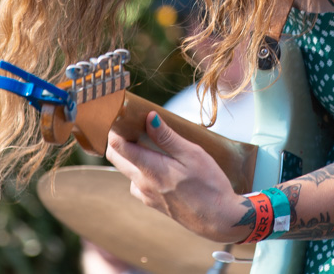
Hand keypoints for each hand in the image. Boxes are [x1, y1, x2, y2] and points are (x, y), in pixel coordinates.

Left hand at [105, 111, 248, 242]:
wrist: (219, 219)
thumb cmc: (209, 184)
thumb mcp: (193, 155)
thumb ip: (168, 137)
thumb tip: (149, 118)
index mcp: (151, 169)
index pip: (117, 146)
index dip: (116, 128)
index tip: (124, 115)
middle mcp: (142, 183)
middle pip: (115, 157)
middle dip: (118, 138)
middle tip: (134, 123)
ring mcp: (145, 195)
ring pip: (125, 169)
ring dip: (130, 154)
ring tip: (149, 141)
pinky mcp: (152, 203)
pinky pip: (136, 182)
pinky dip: (140, 169)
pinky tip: (159, 165)